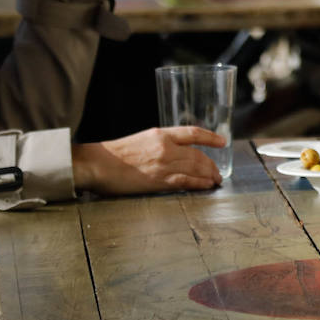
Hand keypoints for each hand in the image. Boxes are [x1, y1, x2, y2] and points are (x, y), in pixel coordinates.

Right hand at [71, 126, 224, 194]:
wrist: (98, 163)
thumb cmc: (113, 154)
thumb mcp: (140, 140)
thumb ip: (158, 145)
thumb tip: (172, 153)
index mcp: (160, 134)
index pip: (193, 133)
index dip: (210, 137)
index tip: (222, 141)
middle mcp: (165, 147)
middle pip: (197, 154)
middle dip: (211, 164)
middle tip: (217, 172)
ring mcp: (164, 164)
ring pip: (195, 168)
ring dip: (209, 175)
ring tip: (215, 181)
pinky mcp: (159, 181)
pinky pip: (186, 182)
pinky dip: (199, 184)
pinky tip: (206, 186)